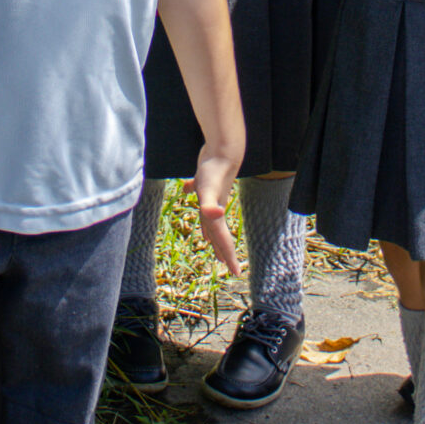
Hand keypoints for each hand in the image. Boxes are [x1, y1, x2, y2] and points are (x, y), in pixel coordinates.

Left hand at [190, 147, 243, 277]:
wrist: (223, 150)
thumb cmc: (214, 171)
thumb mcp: (207, 190)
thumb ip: (208, 204)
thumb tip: (214, 214)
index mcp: (215, 214)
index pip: (223, 241)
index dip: (228, 257)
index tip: (237, 273)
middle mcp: (215, 208)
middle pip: (218, 234)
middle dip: (222, 250)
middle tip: (226, 265)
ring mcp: (211, 196)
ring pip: (209, 219)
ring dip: (210, 232)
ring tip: (208, 241)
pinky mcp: (205, 183)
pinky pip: (200, 195)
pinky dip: (195, 197)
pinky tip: (187, 189)